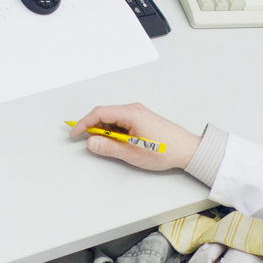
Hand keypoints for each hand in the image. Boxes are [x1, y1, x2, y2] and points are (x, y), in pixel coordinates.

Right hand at [71, 105, 200, 171]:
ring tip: (111, 148)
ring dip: (105, 132)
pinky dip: (114, 132)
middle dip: (94, 129)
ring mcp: (138, 113)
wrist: (187, 149)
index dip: (84, 123)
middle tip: (91, 144)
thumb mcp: (133, 153)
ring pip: (112, 119)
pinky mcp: (141, 119)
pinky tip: (119, 144)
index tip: (74, 133)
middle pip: (104, 114)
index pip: (99, 113)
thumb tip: (90, 142)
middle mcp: (133, 109)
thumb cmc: (165, 150)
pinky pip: (121, 122)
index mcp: (131, 113)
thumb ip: (109, 148)